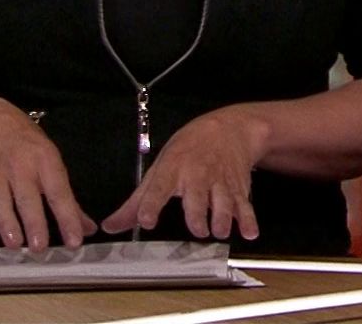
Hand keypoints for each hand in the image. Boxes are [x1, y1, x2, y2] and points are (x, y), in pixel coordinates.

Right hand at [0, 94, 94, 250]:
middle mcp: (19, 167)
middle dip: (34, 223)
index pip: (59, 192)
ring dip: (7, 224)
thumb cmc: (24, 143)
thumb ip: (67, 197)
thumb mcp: (50, 159)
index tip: (75, 240)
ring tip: (15, 244)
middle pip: (27, 198)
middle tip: (40, 247)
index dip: (68, 217)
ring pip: (0, 202)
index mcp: (44, 160)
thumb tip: (86, 228)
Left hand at [101, 107, 268, 240]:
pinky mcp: (238, 188)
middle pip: (197, 195)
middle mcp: (197, 174)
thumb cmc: (189, 150)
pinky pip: (244, 204)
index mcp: (173, 170)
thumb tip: (112, 226)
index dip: (151, 205)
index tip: (145, 220)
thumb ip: (136, 202)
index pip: (159, 188)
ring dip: (223, 217)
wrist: (228, 129)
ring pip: (223, 200)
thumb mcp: (159, 169)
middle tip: (198, 230)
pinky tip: (249, 232)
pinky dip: (248, 219)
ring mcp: (220, 181)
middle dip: (198, 214)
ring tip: (220, 231)